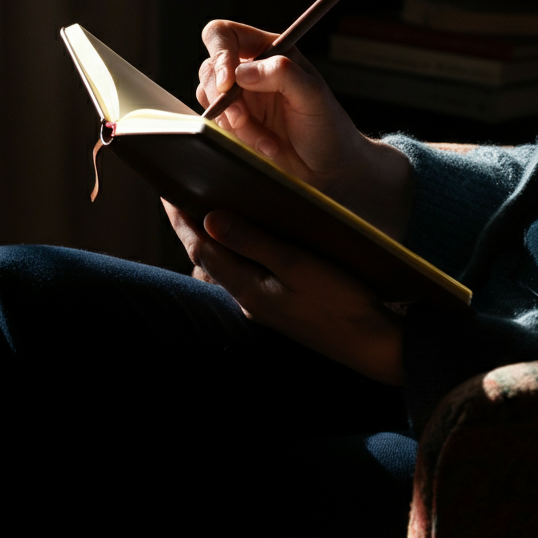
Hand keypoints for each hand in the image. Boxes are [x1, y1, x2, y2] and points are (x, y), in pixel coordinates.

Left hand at [164, 200, 403, 385]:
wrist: (372, 345)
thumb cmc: (339, 302)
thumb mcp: (296, 264)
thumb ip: (252, 241)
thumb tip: (210, 220)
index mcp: (247, 288)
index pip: (201, 248)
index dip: (181, 219)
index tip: (166, 192)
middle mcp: (248, 300)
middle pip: (208, 258)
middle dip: (191, 228)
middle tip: (177, 197)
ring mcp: (264, 306)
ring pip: (226, 268)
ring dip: (212, 241)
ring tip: (205, 213)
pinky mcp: (281, 308)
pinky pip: (246, 275)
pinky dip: (236, 253)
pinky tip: (245, 243)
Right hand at [198, 19, 411, 238]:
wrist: (329, 168)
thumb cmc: (329, 128)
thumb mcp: (313, 95)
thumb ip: (282, 74)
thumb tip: (242, 71)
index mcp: (269, 51)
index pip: (225, 35)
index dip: (219, 54)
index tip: (228, 83)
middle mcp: (250, 71)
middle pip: (209, 69)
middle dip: (224, 98)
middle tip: (243, 119)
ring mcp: (240, 99)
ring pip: (210, 101)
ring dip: (234, 123)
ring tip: (266, 139)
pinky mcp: (235, 126)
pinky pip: (217, 127)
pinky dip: (238, 140)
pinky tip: (266, 147)